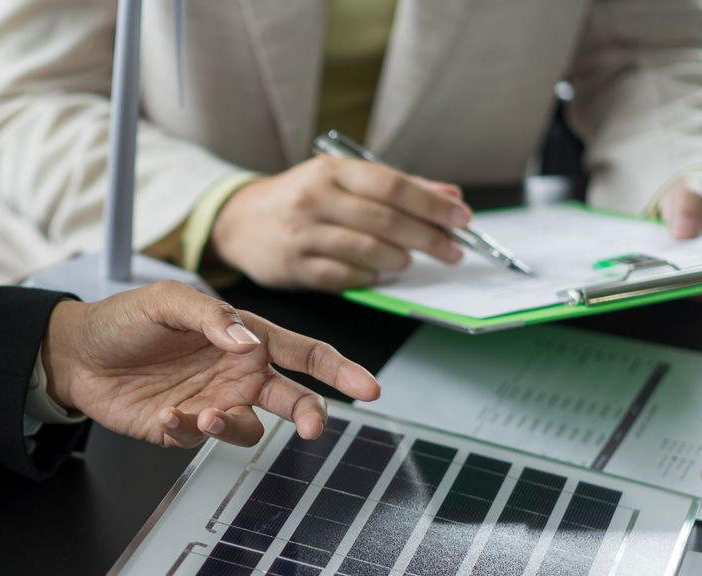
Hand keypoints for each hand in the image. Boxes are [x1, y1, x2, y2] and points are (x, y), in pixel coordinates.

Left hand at [41, 282, 380, 449]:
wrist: (76, 355)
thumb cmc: (123, 320)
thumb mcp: (165, 302)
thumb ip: (210, 316)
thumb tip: (247, 340)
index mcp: (246, 337)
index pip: (305, 352)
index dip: (340, 369)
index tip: (368, 388)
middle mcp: (238, 373)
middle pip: (293, 398)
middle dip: (310, 413)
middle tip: (314, 426)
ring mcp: (215, 402)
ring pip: (250, 428)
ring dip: (234, 424)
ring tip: (204, 413)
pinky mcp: (187, 429)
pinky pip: (205, 439)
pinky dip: (190, 431)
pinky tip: (165, 414)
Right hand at [211, 155, 472, 291]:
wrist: (240, 222)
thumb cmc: (300, 199)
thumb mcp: (344, 181)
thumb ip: (399, 188)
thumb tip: (450, 197)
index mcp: (332, 170)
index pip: (393, 185)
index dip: (432, 204)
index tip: (461, 219)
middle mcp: (315, 199)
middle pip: (385, 220)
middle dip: (427, 238)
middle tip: (452, 251)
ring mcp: (302, 234)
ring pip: (367, 250)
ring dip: (398, 259)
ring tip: (409, 262)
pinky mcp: (293, 266)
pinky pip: (343, 277)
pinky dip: (369, 278)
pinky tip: (378, 275)